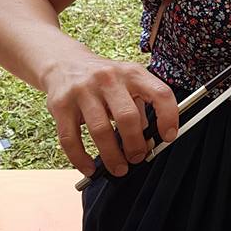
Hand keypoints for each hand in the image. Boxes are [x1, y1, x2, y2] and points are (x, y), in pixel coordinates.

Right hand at [44, 54, 178, 176]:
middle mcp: (108, 78)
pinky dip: (81, 159)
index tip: (169, 137)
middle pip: (127, 117)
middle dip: (135, 145)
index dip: (169, 117)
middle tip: (137, 158)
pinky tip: (90, 168)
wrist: (64, 62)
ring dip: (112, 156)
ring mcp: (83, 90)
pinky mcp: (61, 105)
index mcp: (132, 73)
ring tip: (119, 168)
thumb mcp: (128, 83)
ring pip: (100, 130)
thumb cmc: (104, 79)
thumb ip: (140, 109)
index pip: (160, 93)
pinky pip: (70, 139)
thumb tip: (148, 142)